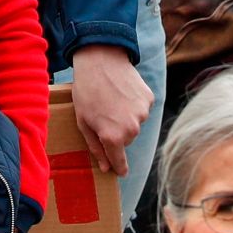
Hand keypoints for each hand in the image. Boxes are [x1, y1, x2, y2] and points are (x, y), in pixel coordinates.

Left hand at [66, 45, 152, 176]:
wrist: (100, 59)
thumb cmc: (86, 91)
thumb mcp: (83, 122)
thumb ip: (96, 148)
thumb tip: (106, 168)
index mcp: (113, 137)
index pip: (119, 161)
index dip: (119, 168)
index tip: (120, 173)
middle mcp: (132, 129)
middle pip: (126, 141)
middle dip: (116, 133)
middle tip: (103, 115)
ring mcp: (142, 113)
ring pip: (135, 124)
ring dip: (125, 118)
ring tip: (111, 100)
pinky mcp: (149, 99)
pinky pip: (141, 109)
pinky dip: (133, 105)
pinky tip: (122, 92)